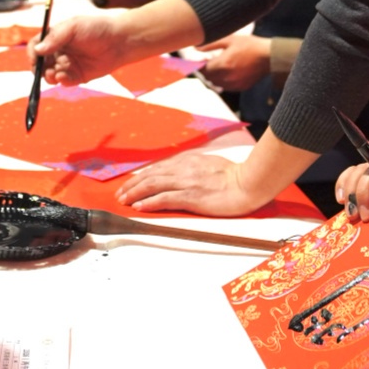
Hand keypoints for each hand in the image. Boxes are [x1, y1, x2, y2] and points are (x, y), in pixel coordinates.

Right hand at [32, 8, 154, 84]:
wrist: (119, 41)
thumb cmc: (96, 29)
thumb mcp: (73, 27)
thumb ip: (55, 38)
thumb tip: (38, 50)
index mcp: (55, 38)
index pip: (36, 46)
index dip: (33, 52)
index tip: (34, 58)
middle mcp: (59, 52)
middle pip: (40, 63)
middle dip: (39, 68)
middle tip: (42, 70)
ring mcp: (68, 65)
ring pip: (50, 75)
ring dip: (49, 76)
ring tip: (55, 73)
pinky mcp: (77, 76)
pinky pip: (64, 82)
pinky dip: (62, 81)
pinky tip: (64, 77)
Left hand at [115, 151, 267, 215]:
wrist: (248, 183)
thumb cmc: (234, 176)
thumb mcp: (209, 164)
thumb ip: (193, 168)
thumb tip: (181, 173)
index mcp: (188, 161)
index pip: (158, 168)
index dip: (142, 176)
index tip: (131, 184)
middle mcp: (183, 169)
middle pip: (151, 175)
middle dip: (132, 185)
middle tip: (120, 194)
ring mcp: (186, 182)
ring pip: (153, 185)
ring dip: (135, 193)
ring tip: (123, 200)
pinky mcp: (191, 196)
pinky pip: (165, 198)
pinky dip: (150, 202)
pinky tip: (139, 207)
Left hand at [197, 34, 270, 92]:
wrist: (269, 56)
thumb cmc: (250, 45)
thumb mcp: (229, 40)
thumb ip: (211, 45)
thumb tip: (196, 48)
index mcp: (222, 65)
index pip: (203, 69)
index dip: (199, 65)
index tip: (199, 60)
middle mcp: (227, 77)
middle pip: (208, 78)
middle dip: (206, 70)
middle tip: (208, 61)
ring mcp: (234, 84)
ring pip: (216, 83)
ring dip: (214, 76)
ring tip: (219, 66)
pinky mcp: (241, 87)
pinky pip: (226, 87)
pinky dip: (224, 81)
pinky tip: (229, 72)